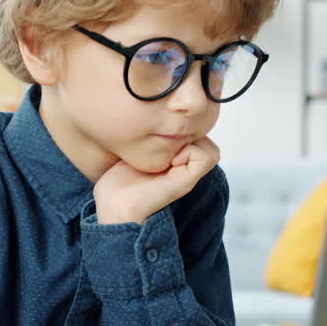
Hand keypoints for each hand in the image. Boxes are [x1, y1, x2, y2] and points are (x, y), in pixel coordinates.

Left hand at [93, 138, 220, 224]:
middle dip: (190, 134)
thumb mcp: (135, 152)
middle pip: (207, 141)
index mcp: (175, 162)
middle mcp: (185, 169)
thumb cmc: (119, 182)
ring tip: (170, 152)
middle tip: (167, 143)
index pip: (198, 136)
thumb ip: (149, 139)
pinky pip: (206, 157)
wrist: (115, 204)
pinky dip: (191, 151)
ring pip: (211, 150)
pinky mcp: (187, 182)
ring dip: (192, 143)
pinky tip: (171, 160)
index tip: (162, 136)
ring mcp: (187, 176)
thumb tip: (157, 121)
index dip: (186, 129)